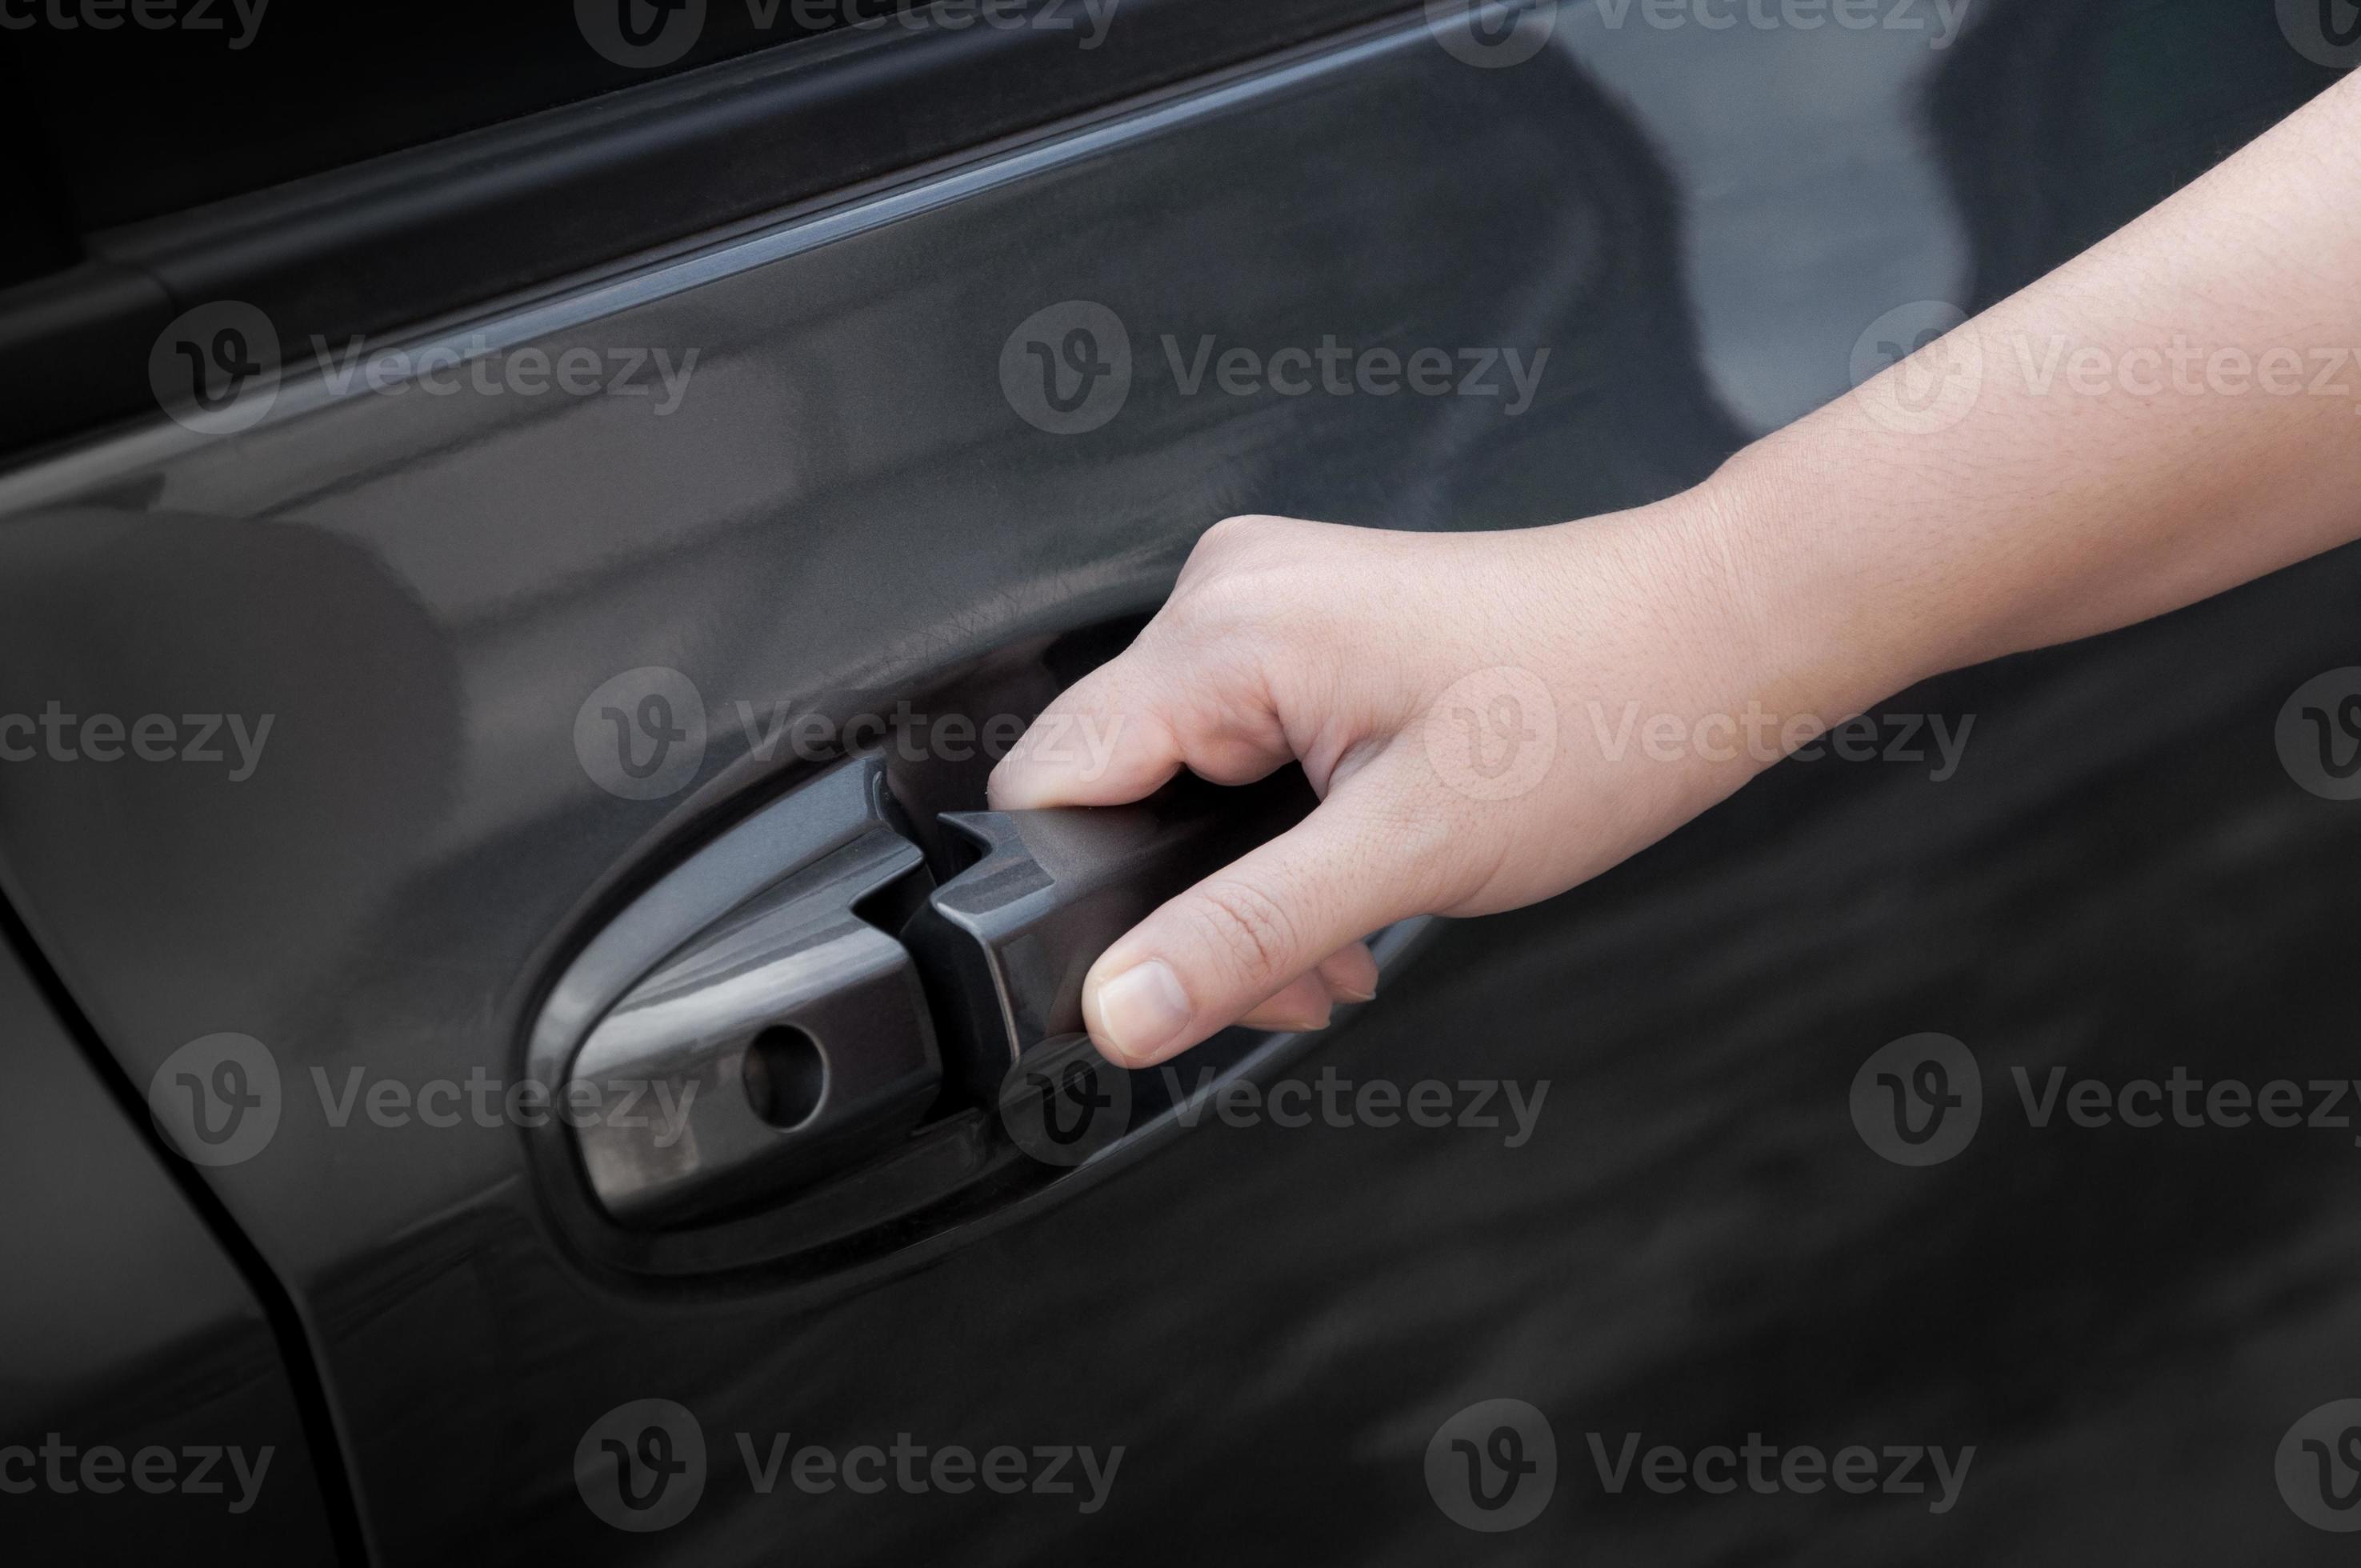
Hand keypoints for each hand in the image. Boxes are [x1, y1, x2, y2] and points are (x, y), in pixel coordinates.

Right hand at [987, 484, 1820, 1068]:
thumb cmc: (1596, 710)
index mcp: (1224, 630)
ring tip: (1347, 931)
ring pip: (1182, 775)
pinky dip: (1281, 829)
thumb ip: (1243, 934)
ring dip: (1245, 880)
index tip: (1174, 981)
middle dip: (1191, 907)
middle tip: (1304, 971)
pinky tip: (1355, 872)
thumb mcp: (1407, 853)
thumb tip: (1118, 1009)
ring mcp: (1270, 603)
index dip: (1088, 902)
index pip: (1049, 780)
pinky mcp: (1311, 626)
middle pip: (1115, 785)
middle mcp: (1229, 595)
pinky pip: (1239, 743)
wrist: (1712, 636)